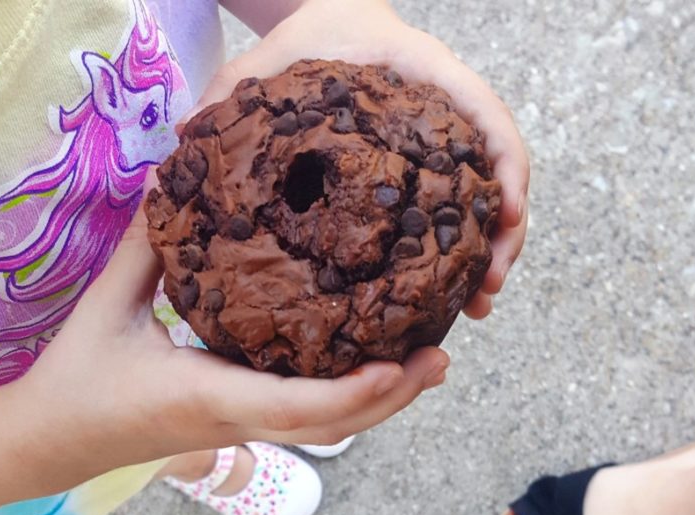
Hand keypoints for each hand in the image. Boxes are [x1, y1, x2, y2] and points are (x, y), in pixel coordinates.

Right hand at [15, 199, 448, 485]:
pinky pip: (305, 420)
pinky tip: (371, 371)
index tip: (400, 364)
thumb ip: (149, 246)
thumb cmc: (78, 376)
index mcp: (210, 397)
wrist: (55, 439)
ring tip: (425, 364)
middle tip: (440, 357)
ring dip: (378, 403)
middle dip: (391, 398)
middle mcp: (236, 423)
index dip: (357, 393)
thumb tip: (181, 179)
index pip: (300, 408)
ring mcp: (239, 431)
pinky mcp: (236, 427)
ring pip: (325, 430)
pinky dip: (348, 400)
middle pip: (332, 427)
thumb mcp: (108, 305)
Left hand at [200, 0, 528, 318]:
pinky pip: (455, 216)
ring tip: (476, 307)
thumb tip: (185, 138)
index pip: (484, 113)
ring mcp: (441, 151)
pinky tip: (447, 295)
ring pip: (483, 204)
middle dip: (502, 235)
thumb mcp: (271, 60)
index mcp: (423, 76)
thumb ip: (235, 92)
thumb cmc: (308, 39)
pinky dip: (457, 254)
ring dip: (487, 255)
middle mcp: (445, 116)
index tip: (509, 214)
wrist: (327, 26)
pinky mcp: (428, 177)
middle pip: (498, 173)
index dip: (505, 166)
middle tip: (488, 290)